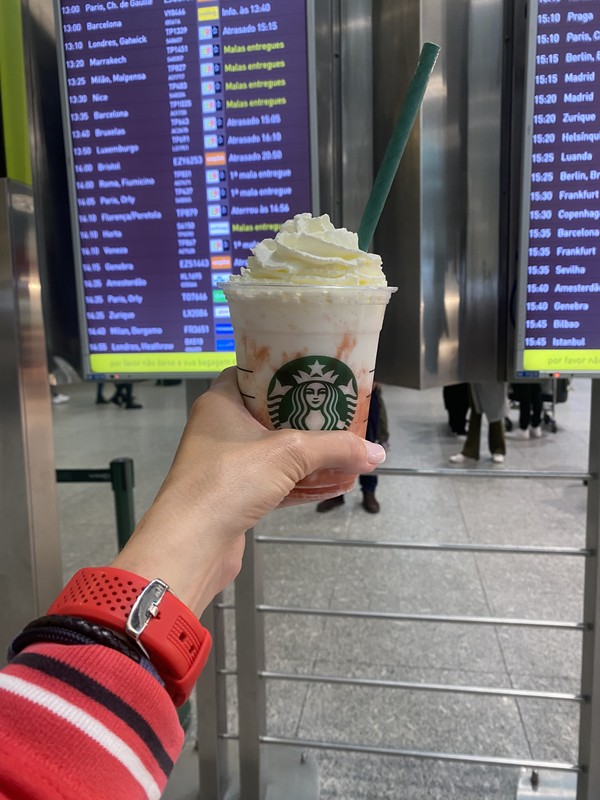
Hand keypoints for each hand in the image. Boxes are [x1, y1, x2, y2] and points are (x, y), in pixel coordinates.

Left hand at [111, 367, 385, 615]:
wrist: (191, 545)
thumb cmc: (230, 480)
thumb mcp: (288, 453)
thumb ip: (335, 448)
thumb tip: (377, 452)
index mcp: (222, 402)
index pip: (255, 373)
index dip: (287, 370)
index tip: (319, 372)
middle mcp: (222, 429)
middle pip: (273, 415)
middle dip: (311, 418)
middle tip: (344, 411)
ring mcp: (229, 465)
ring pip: (278, 452)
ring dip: (314, 456)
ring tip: (351, 453)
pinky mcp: (238, 497)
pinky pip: (277, 482)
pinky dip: (304, 483)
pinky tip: (337, 484)